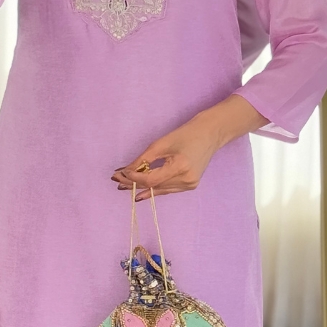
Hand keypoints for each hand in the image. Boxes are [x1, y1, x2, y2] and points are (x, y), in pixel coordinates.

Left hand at [111, 96, 268, 198]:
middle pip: (154, 187)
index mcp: (180, 167)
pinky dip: (154, 188)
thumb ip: (143, 160)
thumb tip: (126, 171)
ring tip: (124, 186)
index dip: (134, 178)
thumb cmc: (185, 134)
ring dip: (142, 187)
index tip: (119, 173)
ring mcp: (190, 185)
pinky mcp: (191, 186)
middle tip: (116, 180)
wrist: (210, 133)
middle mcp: (187, 180)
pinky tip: (141, 192)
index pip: (151, 179)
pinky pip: (168, 190)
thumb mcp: (161, 144)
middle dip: (134, 183)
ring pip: (160, 190)